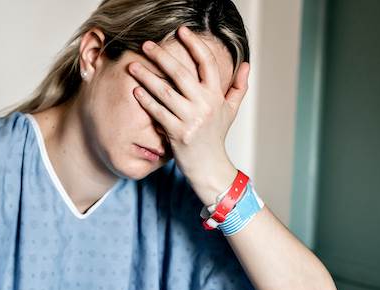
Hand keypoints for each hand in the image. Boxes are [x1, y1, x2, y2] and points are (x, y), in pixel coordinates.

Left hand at [128, 25, 249, 204]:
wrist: (210, 167)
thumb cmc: (216, 137)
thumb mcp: (230, 110)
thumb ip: (238, 86)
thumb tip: (246, 64)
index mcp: (216, 96)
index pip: (207, 63)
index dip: (194, 44)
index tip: (181, 31)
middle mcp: (204, 105)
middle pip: (181, 73)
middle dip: (162, 56)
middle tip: (146, 45)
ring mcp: (190, 120)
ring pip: (165, 92)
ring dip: (147, 77)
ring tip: (133, 67)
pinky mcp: (177, 134)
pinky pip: (158, 113)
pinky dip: (146, 101)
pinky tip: (136, 91)